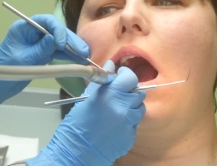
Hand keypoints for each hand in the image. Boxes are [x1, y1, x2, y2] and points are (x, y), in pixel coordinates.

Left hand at [0, 14, 88, 118]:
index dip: (57, 30)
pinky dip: (68, 57)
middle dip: (70, 41)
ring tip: (86, 57)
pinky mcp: (42, 54)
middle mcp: (32, 33)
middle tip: (83, 51)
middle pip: (56, 31)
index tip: (62, 44)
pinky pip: (58, 52)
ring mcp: (38, 43)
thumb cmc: (3, 71)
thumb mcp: (23, 60)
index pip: (46, 22)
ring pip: (59, 42)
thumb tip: (56, 40)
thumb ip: (41, 50)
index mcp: (24, 28)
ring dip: (72, 49)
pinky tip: (79, 61)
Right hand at [29, 61, 145, 164]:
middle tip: (118, 92)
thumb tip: (111, 66)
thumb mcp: (86, 97)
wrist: (77, 151)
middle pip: (138, 93)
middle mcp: (124, 109)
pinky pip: (134, 124)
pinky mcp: (131, 137)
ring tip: (117, 109)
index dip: (126, 74)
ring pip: (140, 109)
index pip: (130, 78)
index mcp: (111, 96)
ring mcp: (129, 124)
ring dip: (131, 106)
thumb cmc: (77, 123)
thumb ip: (102, 81)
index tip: (120, 75)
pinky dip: (128, 121)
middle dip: (129, 90)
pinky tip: (115, 123)